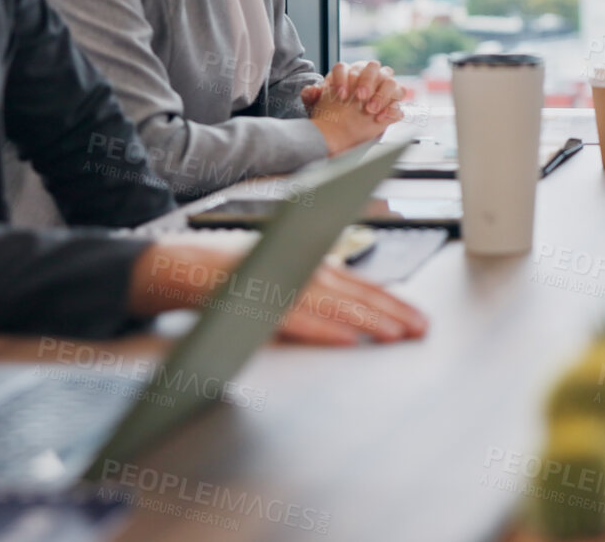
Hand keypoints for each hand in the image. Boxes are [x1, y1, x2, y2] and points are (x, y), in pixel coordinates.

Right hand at [128, 240, 427, 344]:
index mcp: (313, 264)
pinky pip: (297, 319)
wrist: (183, 267)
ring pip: (334, 306)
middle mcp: (302, 269)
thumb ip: (321, 287)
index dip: (394, 303)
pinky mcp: (258, 302)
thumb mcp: (288, 272)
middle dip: (392, 314)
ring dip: (369, 321)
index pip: (363, 286)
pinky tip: (347, 340)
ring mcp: (281, 284)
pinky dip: (323, 329)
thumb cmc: (239, 274)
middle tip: (421, 330)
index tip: (419, 319)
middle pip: (357, 295)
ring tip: (396, 336)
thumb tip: (359, 308)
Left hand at [301, 61, 407, 117]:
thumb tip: (312, 90)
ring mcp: (383, 90)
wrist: (341, 127)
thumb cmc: (331, 110)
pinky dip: (391, 110)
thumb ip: (312, 95)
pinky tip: (380, 119)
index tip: (339, 96)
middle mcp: (370, 76)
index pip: (344, 68)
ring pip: (391, 82)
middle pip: (373, 67)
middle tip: (360, 97)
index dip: (341, 79)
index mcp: (348, 72)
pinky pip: (398, 104)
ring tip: (370, 110)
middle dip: (367, 81)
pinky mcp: (392, 106)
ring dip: (382, 94)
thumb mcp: (317, 104)